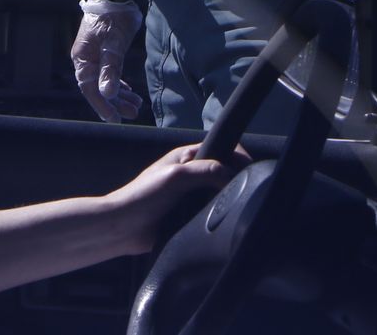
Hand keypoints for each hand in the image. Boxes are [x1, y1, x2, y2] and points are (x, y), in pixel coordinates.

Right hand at [72, 0, 143, 121]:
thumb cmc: (114, 17)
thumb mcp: (114, 44)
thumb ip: (111, 69)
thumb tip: (107, 93)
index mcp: (83, 57)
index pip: (90, 88)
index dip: (102, 105)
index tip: (114, 119)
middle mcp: (86, 58)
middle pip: (98, 87)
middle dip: (114, 102)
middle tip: (132, 113)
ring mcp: (94, 55)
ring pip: (105, 81)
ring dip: (119, 95)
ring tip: (136, 106)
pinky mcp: (104, 51)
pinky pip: (109, 72)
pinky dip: (119, 83)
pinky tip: (129, 91)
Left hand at [102, 145, 242, 255]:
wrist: (123, 228)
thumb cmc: (142, 196)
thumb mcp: (176, 176)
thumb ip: (206, 170)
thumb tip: (234, 176)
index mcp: (187, 156)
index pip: (222, 147)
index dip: (239, 156)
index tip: (253, 170)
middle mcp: (192, 173)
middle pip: (225, 171)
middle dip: (238, 178)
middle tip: (250, 191)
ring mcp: (192, 195)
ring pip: (220, 193)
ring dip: (229, 198)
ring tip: (240, 207)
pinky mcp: (190, 215)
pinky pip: (212, 212)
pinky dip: (219, 215)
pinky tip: (226, 221)